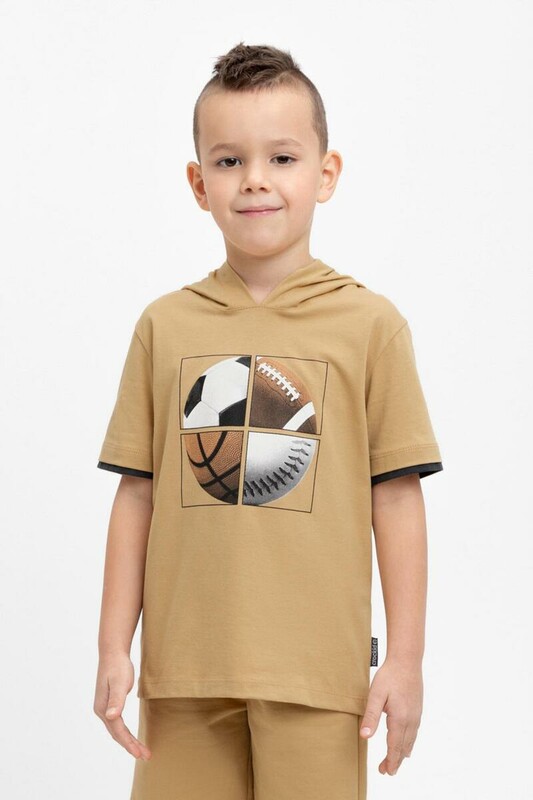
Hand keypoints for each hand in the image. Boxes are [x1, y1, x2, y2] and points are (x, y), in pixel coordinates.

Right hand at [93, 651, 151, 760]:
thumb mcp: (119, 682)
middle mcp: (102, 711)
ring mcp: (105, 708)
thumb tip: (111, 717)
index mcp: (103, 708)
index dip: (129, 743)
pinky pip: (118, 724)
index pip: (117, 730)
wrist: (113, 653)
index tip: (140, 753)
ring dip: (128, 741)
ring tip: (141, 751)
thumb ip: (116, 699)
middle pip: (117, 734)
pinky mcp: (110, 704)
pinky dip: (125, 733)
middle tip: (145, 756)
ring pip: (117, 730)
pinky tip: (131, 737)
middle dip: (130, 746)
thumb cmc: (118, 666)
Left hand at [359, 657, 422, 775]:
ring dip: (402, 752)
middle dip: (395, 760)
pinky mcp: (417, 709)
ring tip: (396, 761)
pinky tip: (407, 743)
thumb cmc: (390, 676)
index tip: (386, 771)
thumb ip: (370, 717)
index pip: (394, 746)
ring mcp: (416, 715)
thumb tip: (364, 737)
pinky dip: (409, 742)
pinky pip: (414, 732)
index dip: (390, 760)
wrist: (407, 660)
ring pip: (410, 740)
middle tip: (387, 771)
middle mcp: (411, 720)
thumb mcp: (375, 695)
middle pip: (403, 746)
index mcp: (400, 719)